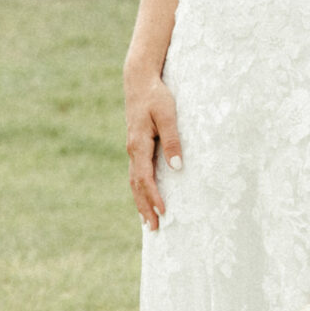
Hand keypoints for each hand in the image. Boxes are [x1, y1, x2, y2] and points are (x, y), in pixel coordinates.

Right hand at [125, 73, 182, 231]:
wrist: (139, 81)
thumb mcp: (167, 115)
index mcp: (138, 145)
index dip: (154, 197)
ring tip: (148, 222)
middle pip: (137, 186)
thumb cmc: (156, 96)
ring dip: (141, 202)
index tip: (164, 212)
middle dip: (145, 208)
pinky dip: (139, 190)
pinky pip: (136, 174)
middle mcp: (132, 150)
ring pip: (134, 182)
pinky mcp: (136, 146)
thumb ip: (173, 140)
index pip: (145, 178)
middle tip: (155, 229)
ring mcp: (132, 149)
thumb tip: (177, 166)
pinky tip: (144, 198)